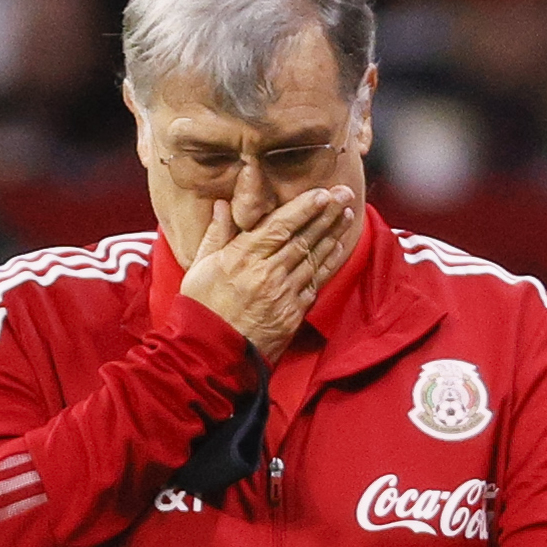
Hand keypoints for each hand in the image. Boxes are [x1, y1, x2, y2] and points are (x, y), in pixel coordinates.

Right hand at [180, 186, 354, 362]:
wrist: (211, 354)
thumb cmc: (201, 307)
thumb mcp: (200, 266)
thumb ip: (217, 234)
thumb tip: (223, 205)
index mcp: (241, 258)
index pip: (279, 226)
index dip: (303, 207)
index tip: (322, 192)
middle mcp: (265, 273)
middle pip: (303, 238)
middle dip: (326, 214)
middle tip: (345, 193)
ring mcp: (282, 295)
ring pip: (313, 258)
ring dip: (332, 235)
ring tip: (345, 215)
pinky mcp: (292, 314)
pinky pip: (314, 283)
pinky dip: (327, 264)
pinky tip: (337, 248)